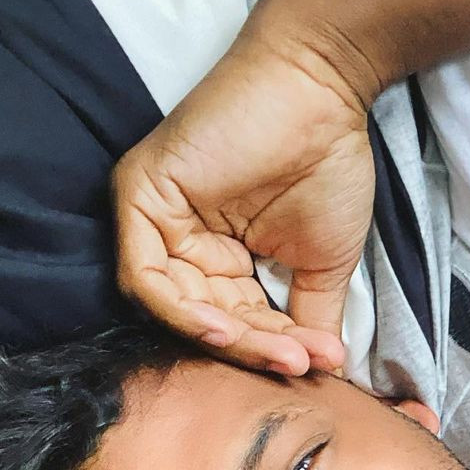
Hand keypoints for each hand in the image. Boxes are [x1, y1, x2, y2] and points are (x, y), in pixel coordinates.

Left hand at [113, 41, 373, 374]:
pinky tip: (229, 330)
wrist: (324, 98)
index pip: (238, 324)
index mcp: (223, 260)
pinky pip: (145, 278)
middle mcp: (185, 244)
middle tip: (300, 363)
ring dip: (228, 340)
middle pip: (207, 322)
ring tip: (280, 352)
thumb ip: (312, 319)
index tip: (318, 363)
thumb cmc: (327, 170)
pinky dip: (183, 313)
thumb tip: (322, 371)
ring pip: (176, 310)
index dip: (274, 351)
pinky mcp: (142, 198)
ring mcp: (160, 221)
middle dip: (255, 350)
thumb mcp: (324, 266)